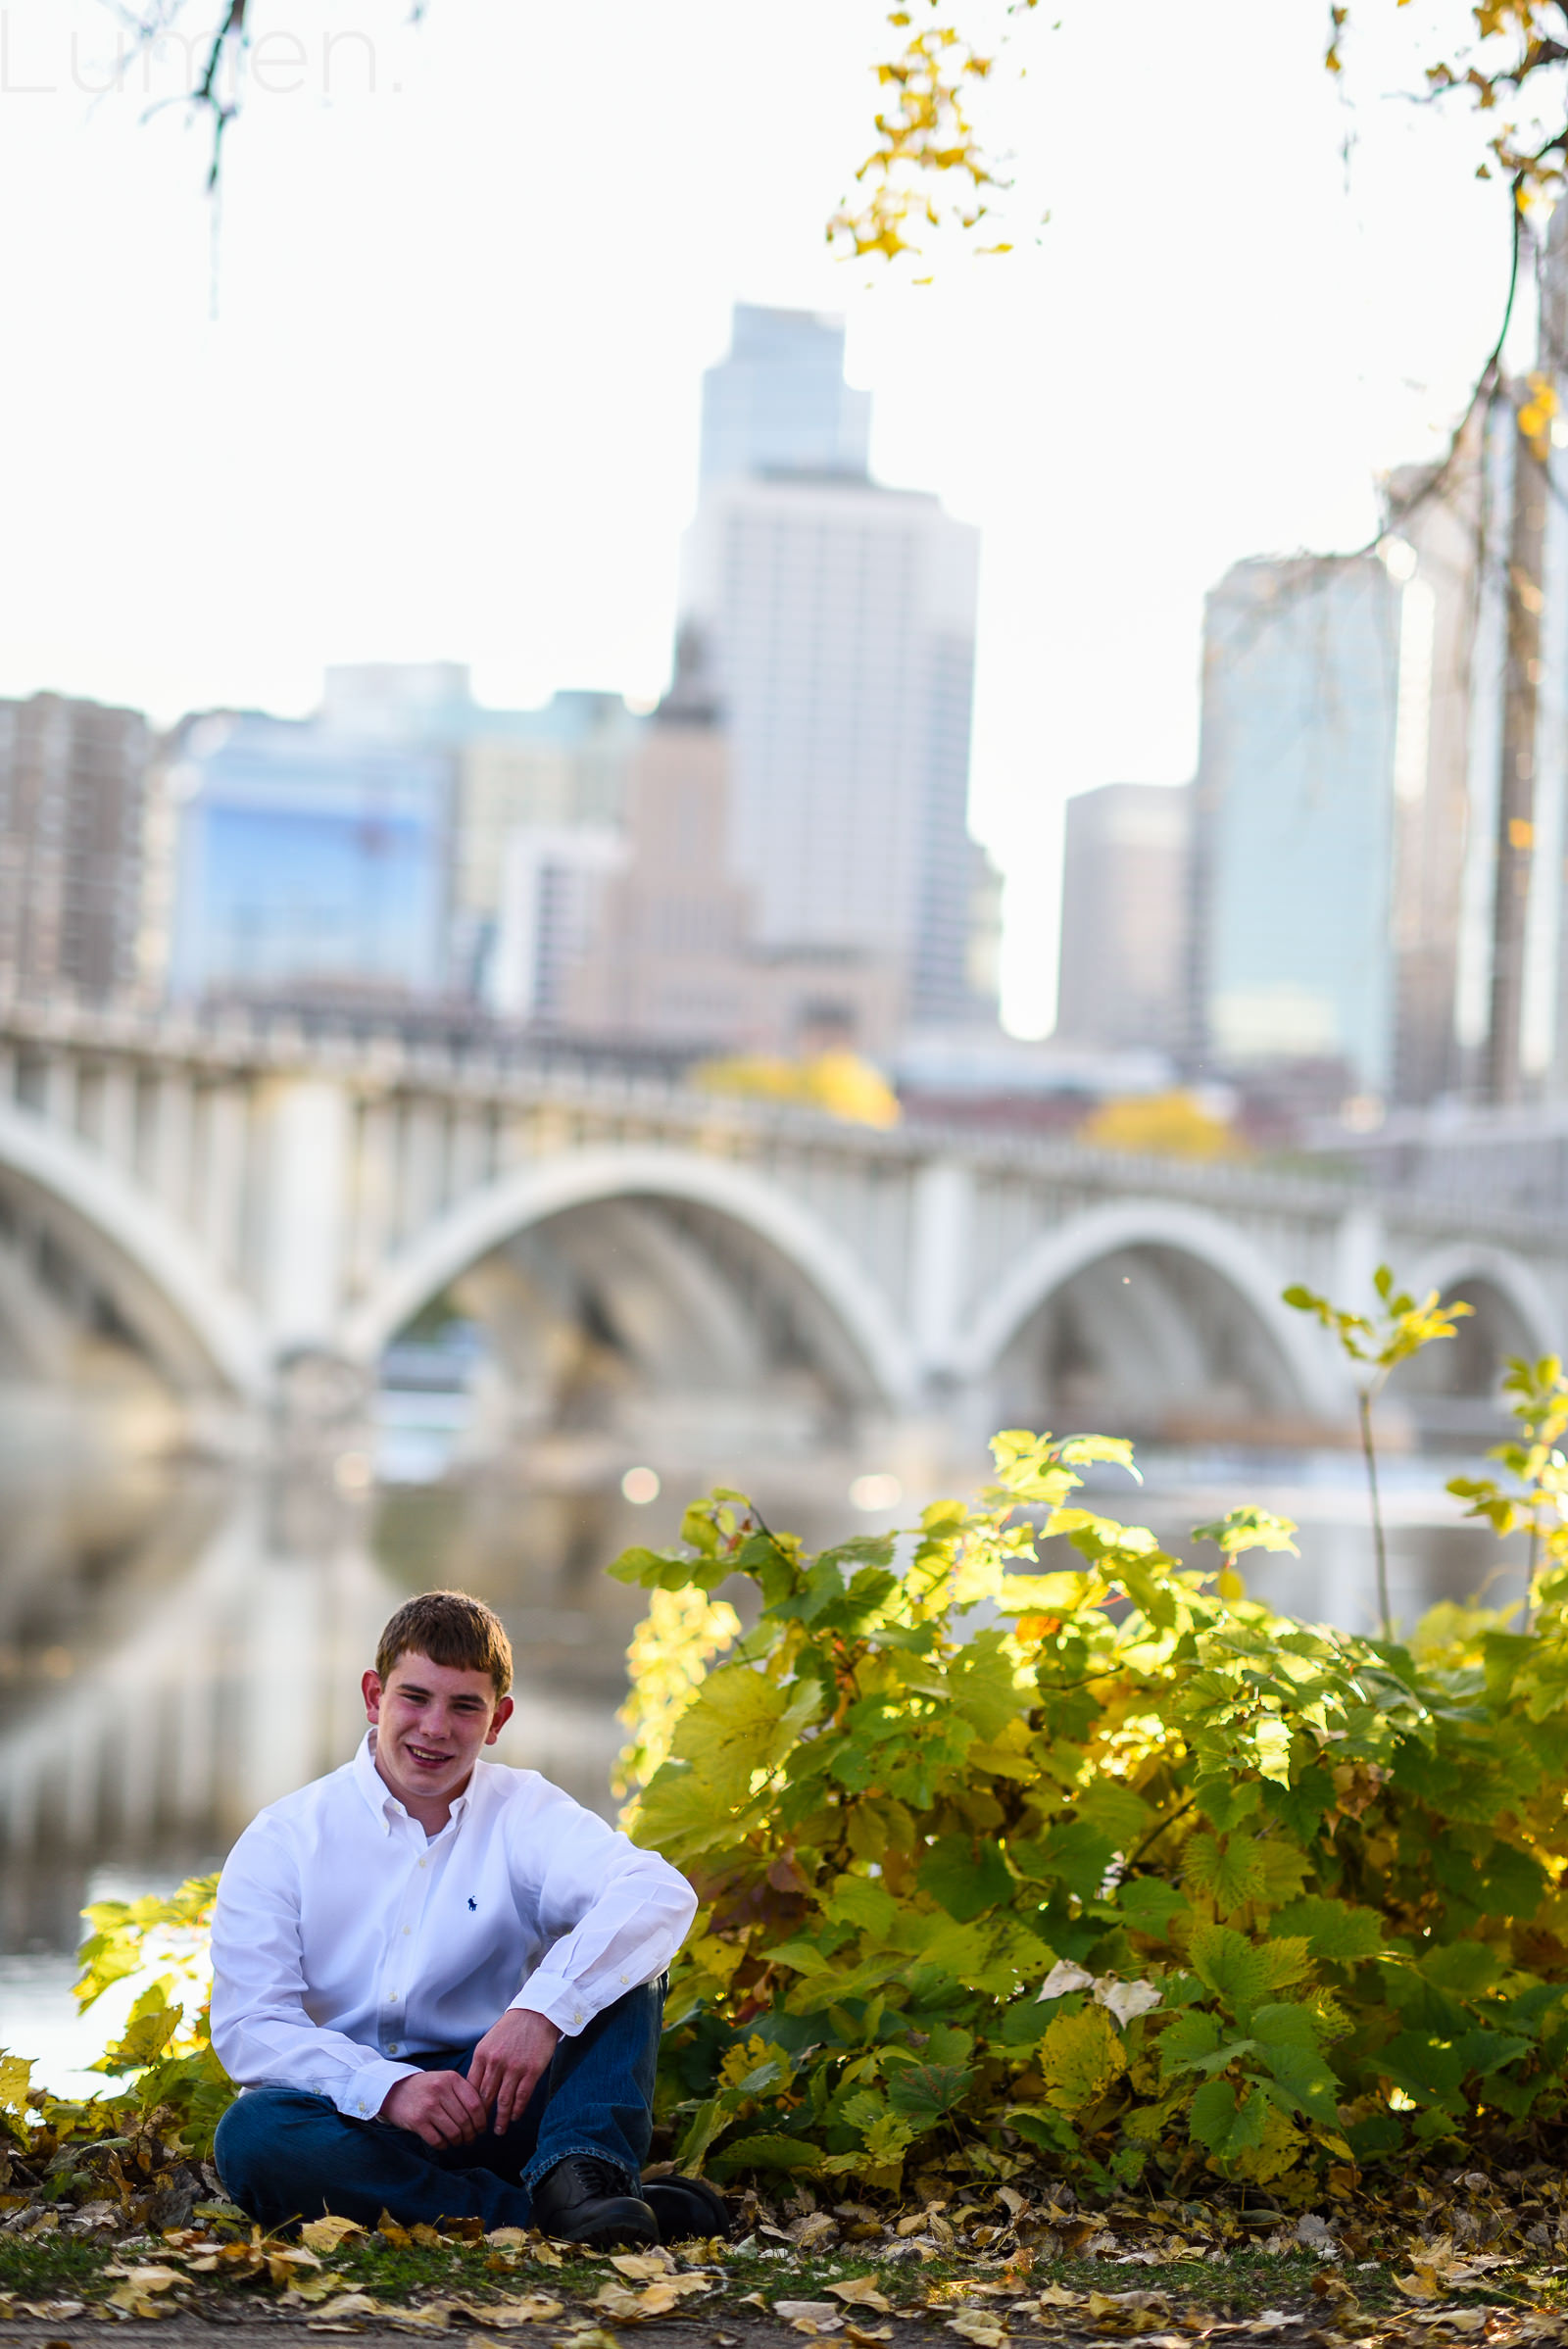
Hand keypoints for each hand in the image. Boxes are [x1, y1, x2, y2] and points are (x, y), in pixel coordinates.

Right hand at [381, 2067, 488, 2148]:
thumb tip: (484, 2115)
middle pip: (466, 2120)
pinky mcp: (417, 2121)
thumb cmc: (426, 2088)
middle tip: (471, 2139)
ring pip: (454, 2132)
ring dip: (459, 2141)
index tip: (482, 2129)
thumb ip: (463, 2092)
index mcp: (452, 2079)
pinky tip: (445, 2143)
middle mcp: (440, 2090)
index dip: (482, 2120)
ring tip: (459, 2142)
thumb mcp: (445, 2081)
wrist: (394, 2090)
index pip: (476, 2104)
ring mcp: (428, 2106)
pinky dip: (444, 2145)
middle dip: (471, 2134)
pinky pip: (438, 2140)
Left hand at [468, 2008, 561, 2134]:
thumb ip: (482, 2064)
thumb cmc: (511, 2029)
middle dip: (482, 2117)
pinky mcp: (531, 2071)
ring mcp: (514, 2068)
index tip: (470, 2117)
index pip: (472, 2088)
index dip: (470, 2106)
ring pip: (503, 2101)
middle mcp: (496, 2063)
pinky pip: (522, 2097)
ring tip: (499, 2130)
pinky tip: (515, 2117)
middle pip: (485, 2098)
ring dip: (501, 2119)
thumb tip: (475, 2088)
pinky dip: (517, 2110)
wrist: (536, 2014)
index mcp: (482, 2055)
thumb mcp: (490, 2042)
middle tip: (481, 2130)